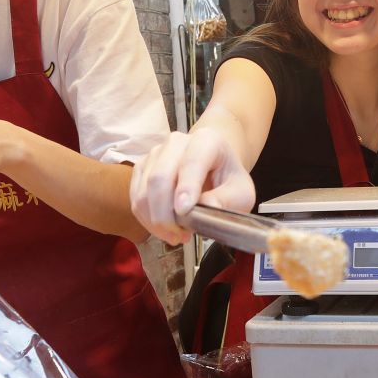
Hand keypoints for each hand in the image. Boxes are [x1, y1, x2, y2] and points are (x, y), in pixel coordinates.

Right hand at [130, 129, 254, 245]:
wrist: (215, 168)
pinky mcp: (142, 168)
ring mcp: (156, 153)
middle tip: (180, 236)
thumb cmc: (228, 180)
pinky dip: (147, 219)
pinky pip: (136, 198)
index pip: (191, 162)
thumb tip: (209, 208)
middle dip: (166, 214)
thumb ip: (228, 200)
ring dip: (156, 221)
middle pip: (160, 178)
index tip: (185, 212)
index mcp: (207, 141)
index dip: (186, 188)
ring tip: (177, 235)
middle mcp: (176, 142)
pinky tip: (164, 228)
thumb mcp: (241, 193)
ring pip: (143, 191)